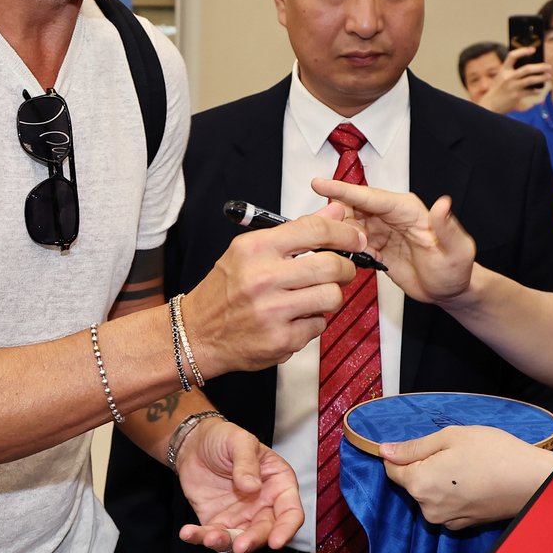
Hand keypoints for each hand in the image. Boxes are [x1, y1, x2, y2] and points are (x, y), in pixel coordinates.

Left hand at [175, 418, 303, 552]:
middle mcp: (263, 504)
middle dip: (253, 540)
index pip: (290, 511)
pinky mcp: (219, 522)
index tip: (276, 541)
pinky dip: (201, 538)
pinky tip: (188, 533)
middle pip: (265, 530)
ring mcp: (241, 516)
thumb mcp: (239, 440)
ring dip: (226, 543)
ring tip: (210, 537)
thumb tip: (252, 486)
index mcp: (278, 484)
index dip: (286, 528)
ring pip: (240, 539)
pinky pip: (213, 535)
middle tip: (240, 545)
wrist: (195, 444)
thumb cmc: (224, 438)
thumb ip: (247, 461)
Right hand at [181, 212, 358, 373]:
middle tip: (342, 270)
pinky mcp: (280, 340)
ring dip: (330, 296)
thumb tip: (334, 212)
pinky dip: (313, 321)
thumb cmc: (225, 289)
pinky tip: (294, 318)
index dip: (343, 233)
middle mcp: (262, 279)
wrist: (197, 332)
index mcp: (255, 249)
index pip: (313, 230)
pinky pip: (318, 325)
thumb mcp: (251, 250)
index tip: (355, 238)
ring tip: (314, 295)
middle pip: (331, 265)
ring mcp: (272, 312)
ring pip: (331, 297)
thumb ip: (296, 232)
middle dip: (346, 268)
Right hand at [310, 180, 475, 306]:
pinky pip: (352, 242)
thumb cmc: (456, 270)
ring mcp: (382, 229)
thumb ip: (448, 228)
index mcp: (408, 209)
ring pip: (349, 224)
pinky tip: (360, 260)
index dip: (343, 191)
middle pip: (353, 207)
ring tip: (356, 253)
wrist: (450, 291)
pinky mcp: (376, 245)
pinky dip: (348, 249)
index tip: (319, 184)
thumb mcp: (458, 251)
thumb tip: (443, 204)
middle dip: (338, 219)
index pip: (371, 197)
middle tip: (339, 240)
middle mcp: (392, 215)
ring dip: (343, 237)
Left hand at [380, 426, 552, 528]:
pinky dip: (453, 493)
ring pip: (429, 494)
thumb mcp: (450, 437)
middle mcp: (428, 508)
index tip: (421, 445)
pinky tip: (473, 480)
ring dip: (439, 480)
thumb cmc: (493, 453)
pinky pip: (446, 505)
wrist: (531, 481)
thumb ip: (414, 447)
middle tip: (453, 451)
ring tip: (466, 465)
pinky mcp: (462, 525)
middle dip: (424, 466)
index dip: (401, 453)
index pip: (391, 469)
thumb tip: (385, 451)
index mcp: (420, 483)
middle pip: (411, 482)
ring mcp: (446, 520)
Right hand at [478, 46, 549, 113]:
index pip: (513, 56)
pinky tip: (540, 90)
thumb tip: (531, 66)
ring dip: (541, 78)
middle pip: (527, 69)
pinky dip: (536, 90)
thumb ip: (512, 71)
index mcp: (504, 69)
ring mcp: (512, 86)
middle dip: (540, 67)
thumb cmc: (499, 89)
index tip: (533, 49)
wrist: (491, 104)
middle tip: (549, 66)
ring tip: (548, 76)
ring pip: (530, 80)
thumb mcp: (502, 76)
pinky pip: (530, 92)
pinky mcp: (516, 96)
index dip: (523, 51)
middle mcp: (508, 77)